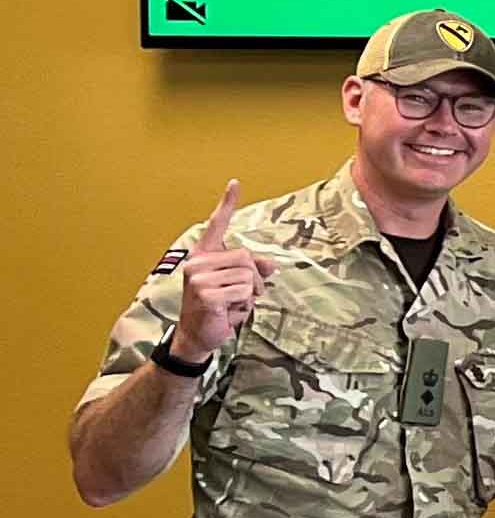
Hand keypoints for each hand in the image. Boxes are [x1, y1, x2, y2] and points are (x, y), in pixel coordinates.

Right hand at [169, 180, 268, 364]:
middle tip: (243, 295)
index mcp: (204, 255)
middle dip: (254, 279)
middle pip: (246, 257)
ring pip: (248, 276)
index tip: (236, 183)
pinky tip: (228, 312)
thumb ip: (254, 271)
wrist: (198, 334)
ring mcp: (198, 277)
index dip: (226, 204)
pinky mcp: (205, 293)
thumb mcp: (238, 286)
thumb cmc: (218, 308)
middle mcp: (198, 262)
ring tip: (233, 304)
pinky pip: (243, 292)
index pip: (216, 225)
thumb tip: (272, 265)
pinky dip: (244, 305)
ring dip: (250, 294)